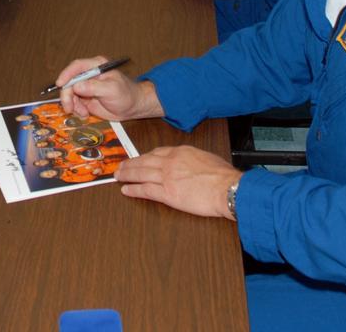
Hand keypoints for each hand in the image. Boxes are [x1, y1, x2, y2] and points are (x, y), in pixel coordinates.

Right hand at [55, 55, 163, 120]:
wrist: (132, 107)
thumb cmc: (126, 95)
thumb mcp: (112, 90)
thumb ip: (94, 87)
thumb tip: (77, 86)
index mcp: (96, 66)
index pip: (77, 66)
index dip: (66, 74)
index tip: (60, 84)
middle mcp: (88, 75)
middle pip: (69, 81)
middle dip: (67, 95)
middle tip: (69, 108)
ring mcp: (85, 87)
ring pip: (69, 93)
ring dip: (71, 104)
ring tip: (82, 113)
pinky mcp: (84, 98)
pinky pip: (73, 102)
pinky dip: (76, 109)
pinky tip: (85, 114)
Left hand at [115, 146, 241, 218]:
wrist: (227, 188)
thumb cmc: (223, 176)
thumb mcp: (207, 157)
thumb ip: (194, 159)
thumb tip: (191, 164)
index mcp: (181, 152)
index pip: (157, 152)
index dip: (145, 156)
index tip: (139, 158)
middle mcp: (170, 162)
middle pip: (144, 161)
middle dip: (131, 163)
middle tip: (121, 165)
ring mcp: (167, 177)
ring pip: (141, 173)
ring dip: (127, 175)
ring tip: (118, 176)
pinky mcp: (167, 193)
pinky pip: (145, 190)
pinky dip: (134, 189)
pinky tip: (126, 190)